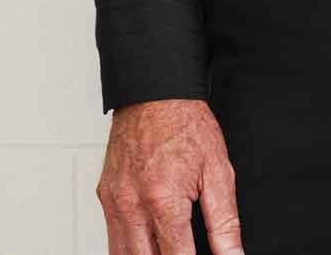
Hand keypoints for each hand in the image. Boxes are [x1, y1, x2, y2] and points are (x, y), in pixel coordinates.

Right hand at [95, 97, 243, 254]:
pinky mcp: (105, 196)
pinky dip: (127, 248)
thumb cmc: (187, 125)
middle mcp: (133, 206)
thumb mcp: (218, 171)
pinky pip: (111, 237)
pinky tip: (146, 245)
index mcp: (164, 201)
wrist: (156, 91)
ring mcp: (115, 202)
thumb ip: (225, 221)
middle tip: (182, 252)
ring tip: (167, 249)